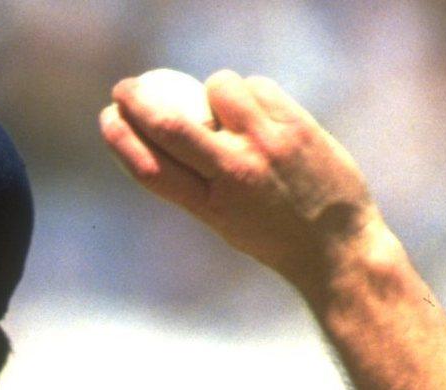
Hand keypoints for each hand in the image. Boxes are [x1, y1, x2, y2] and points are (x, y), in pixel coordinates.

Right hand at [101, 71, 384, 299]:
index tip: (108, 117)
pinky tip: (259, 111)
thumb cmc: (276, 236)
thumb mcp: (223, 221)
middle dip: (139, 99)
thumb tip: (172, 126)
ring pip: (219, 88)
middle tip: (127, 87)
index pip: (150, 167)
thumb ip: (196, 182)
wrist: (337, 246)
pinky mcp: (296, 126)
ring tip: (224, 108)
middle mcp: (234, 174)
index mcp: (208, 208)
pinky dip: (249, 92)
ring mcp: (267, 146)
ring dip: (212, 89)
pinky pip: (257, 87)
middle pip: (171, 125)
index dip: (121, 138)